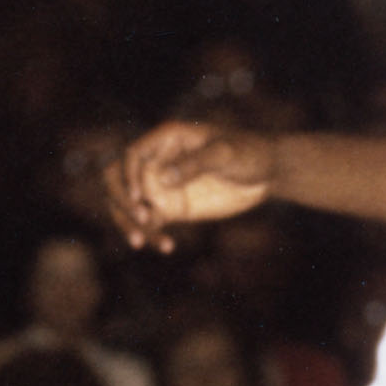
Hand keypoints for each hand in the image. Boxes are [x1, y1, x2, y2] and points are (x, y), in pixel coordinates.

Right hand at [107, 119, 275, 253]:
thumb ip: (195, 163)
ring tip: (142, 243)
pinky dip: (151, 235)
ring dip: (129, 223)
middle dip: (121, 200)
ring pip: (130, 204)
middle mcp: (158, 161)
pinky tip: (167, 246)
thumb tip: (162, 177)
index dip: (130, 175)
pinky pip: (150, 222)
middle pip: (119, 178)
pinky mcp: (171, 207)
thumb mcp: (225, 154)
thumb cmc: (248, 152)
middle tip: (140, 220)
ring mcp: (162, 185)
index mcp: (166, 139)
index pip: (133, 154)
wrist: (266, 172)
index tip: (141, 198)